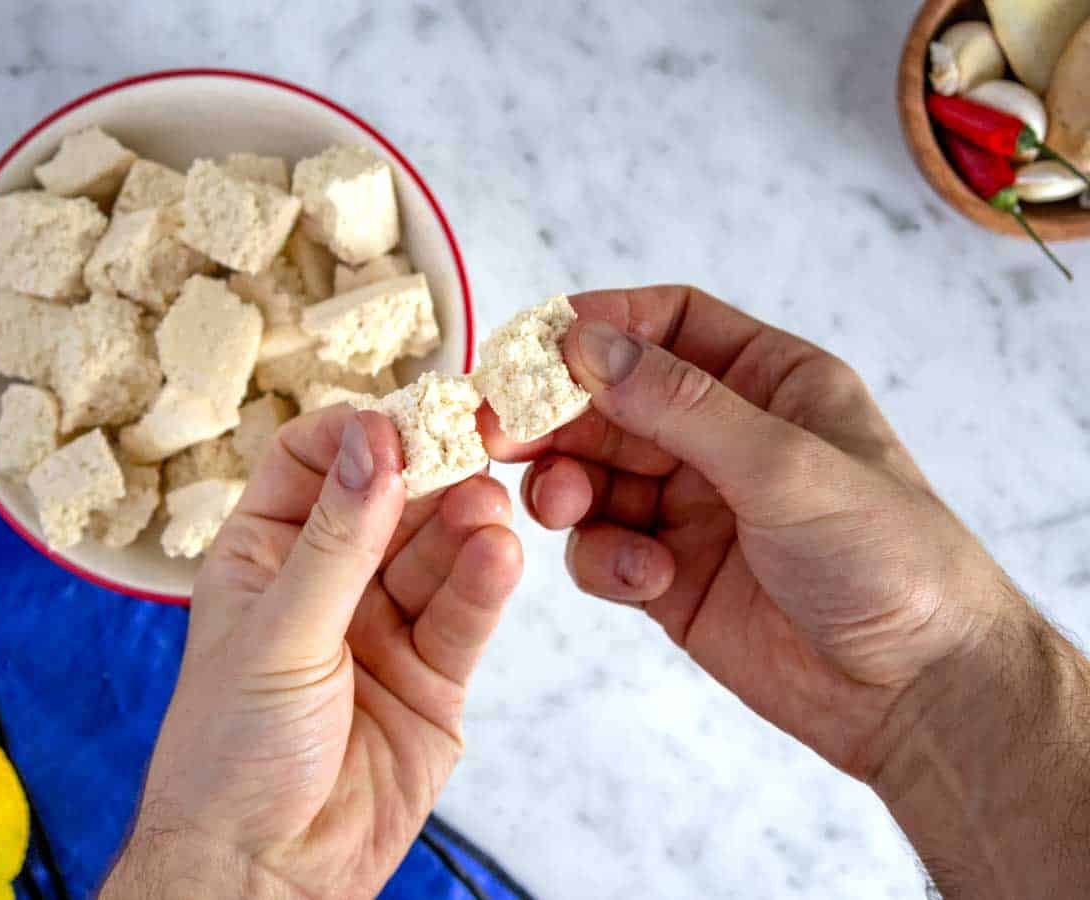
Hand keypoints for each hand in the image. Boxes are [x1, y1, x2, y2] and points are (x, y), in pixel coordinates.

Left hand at [102, 407, 521, 899]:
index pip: (314, 464)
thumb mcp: (277, 632)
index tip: (404, 418)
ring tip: (490, 510)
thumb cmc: (231, 754)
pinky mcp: (435, 676)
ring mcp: (386, 626)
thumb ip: (337, 540)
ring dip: (466, 527)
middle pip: (391, 501)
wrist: (266, 873)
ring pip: (438, 554)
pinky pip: (465, 616)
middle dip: (431, 474)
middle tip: (474, 444)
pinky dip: (484, 585)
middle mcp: (330, 582)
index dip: (358, 436)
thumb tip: (374, 441)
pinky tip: (499, 557)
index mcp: (266, 555)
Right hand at [484, 285, 1089, 896]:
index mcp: (767, 382)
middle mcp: (721, 436)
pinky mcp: (667, 573)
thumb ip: (679, 405)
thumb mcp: (785, 465)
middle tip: (499, 431)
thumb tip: (584, 344)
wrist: (915, 692)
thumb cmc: (888, 557)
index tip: (530, 347)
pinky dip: (603, 558)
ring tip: (565, 510)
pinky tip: (641, 579)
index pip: (665, 325)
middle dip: (556, 416)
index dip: (595, 326)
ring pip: (593, 474)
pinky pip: (603, 547)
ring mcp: (690, 506)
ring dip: (567, 488)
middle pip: (610, 400)